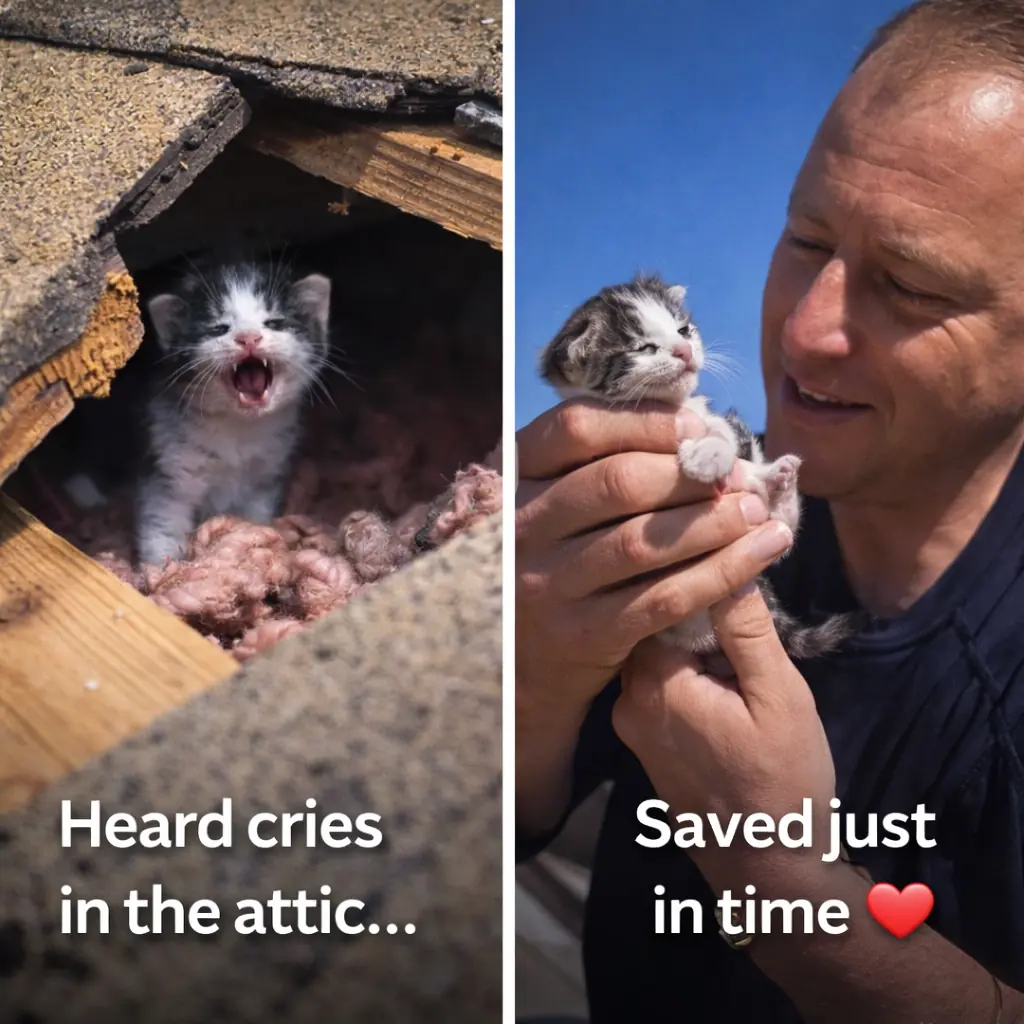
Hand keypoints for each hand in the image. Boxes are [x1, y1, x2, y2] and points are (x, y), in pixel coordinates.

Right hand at [516, 399, 791, 720]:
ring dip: (714, 522)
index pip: (576, 428)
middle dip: (691, 475)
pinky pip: (664, 597)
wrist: (520, 662)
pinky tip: (759, 554)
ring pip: (645, 541)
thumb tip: (694, 432)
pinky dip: (722, 572)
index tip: (698, 430)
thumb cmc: (555, 563)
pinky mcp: (583, 635)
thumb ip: (599, 463)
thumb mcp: (551, 505)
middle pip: (617, 482)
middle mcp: (521, 529)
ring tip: (756, 512)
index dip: (646, 423)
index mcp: (512, 479)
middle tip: (737, 477)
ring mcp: (547, 584)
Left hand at [613, 581, 835, 888]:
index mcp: (653, 685)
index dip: (698, 572)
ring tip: (741, 626)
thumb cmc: (782, 782)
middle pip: (653, 623)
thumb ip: (746, 630)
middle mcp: (627, 701)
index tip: (732, 552)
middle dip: (695, 601)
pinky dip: (688, 666)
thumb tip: (729, 564)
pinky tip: (725, 666)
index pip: (659, 599)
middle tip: (742, 586)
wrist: (766, 870)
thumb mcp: (779, 696)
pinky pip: (660, 682)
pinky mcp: (643, 740)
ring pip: (656, 651)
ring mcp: (631, 724)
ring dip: (693, 635)